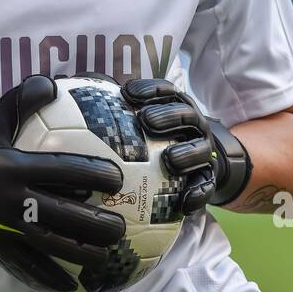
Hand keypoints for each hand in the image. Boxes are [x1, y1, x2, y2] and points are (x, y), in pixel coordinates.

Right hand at [0, 74, 125, 291]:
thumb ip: (21, 100)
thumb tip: (51, 80)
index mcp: (15, 165)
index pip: (62, 170)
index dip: (92, 174)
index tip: (116, 179)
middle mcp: (13, 196)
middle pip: (62, 214)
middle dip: (94, 224)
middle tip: (120, 227)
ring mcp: (5, 223)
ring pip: (50, 242)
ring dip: (80, 252)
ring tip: (107, 257)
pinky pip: (26, 262)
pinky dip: (47, 275)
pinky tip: (70, 286)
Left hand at [121, 79, 251, 212]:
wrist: (198, 164)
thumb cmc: (160, 141)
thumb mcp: (145, 125)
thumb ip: (123, 116)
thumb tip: (84, 103)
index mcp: (179, 108)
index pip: (167, 93)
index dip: (150, 90)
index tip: (127, 92)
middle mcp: (194, 127)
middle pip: (186, 116)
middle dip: (168, 116)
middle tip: (146, 120)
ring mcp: (203, 152)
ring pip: (199, 150)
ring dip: (185, 153)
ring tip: (169, 159)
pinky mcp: (208, 177)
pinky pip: (206, 186)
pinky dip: (196, 193)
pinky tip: (184, 201)